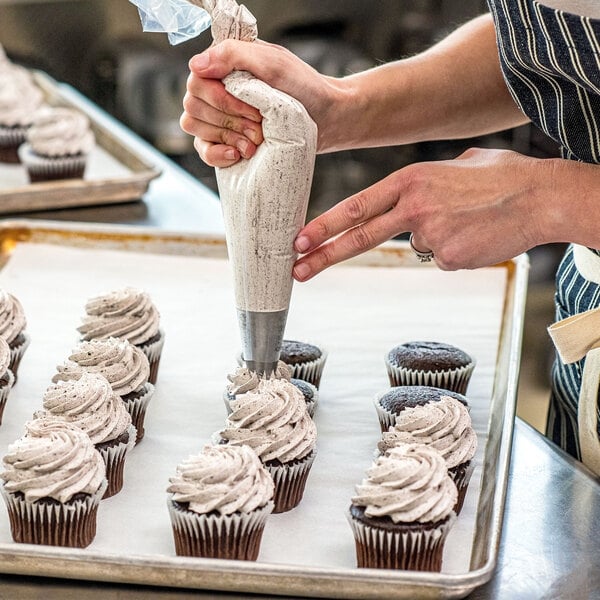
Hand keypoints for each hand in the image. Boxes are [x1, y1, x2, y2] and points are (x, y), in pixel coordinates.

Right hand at [180, 39, 337, 166]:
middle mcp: (217, 89)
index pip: (197, 81)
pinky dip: (216, 154)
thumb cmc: (304, 88)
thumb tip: (196, 65)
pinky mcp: (225, 141)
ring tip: (255, 141)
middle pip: (193, 106)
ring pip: (194, 125)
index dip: (221, 99)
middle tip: (259, 125)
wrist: (326, 119)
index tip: (252, 107)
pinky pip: (202, 149)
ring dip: (225, 136)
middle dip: (228, 120)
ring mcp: (219, 117)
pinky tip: (237, 154)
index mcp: (225, 66)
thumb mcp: (273, 64)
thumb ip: (234, 55)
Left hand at [292, 148, 553, 279]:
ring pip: (418, 246)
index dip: (325, 225)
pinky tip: (475, 235)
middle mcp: (414, 207)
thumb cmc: (502, 178)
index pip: (357, 207)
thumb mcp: (455, 165)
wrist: (542, 197)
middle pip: (360, 236)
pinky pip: (441, 258)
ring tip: (468, 221)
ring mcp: (431, 235)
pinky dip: (455, 250)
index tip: (299, 239)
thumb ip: (424, 181)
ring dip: (438, 238)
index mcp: (410, 180)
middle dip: (324, 255)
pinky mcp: (449, 258)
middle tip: (297, 269)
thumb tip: (410, 199)